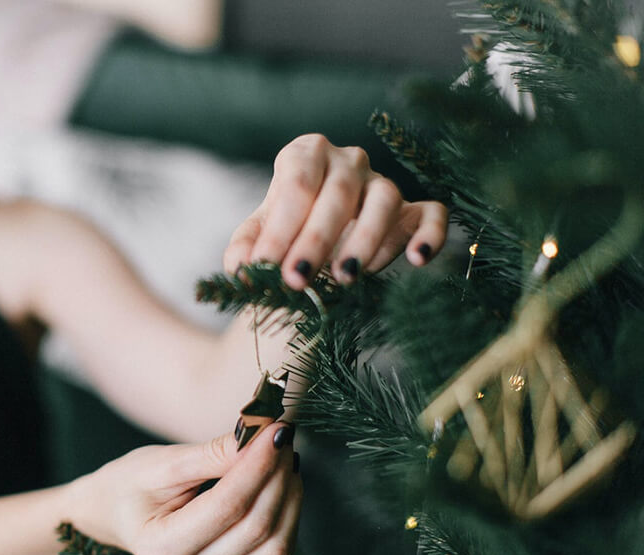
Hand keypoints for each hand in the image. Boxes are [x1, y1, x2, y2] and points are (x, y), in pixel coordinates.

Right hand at [70, 423, 301, 554]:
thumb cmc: (130, 484)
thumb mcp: (162, 463)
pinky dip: (286, 512)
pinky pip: (274, 549)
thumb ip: (212, 455)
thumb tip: (260, 438)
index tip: (274, 430)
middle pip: (256, 527)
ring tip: (284, 456)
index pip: (227, 507)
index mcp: (161, 548)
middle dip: (277, 476)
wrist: (113, 513)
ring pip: (274, 544)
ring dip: (289, 496)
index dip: (257, 466)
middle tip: (282, 436)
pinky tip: (281, 481)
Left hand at [224, 134, 448, 288]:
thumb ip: (244, 249)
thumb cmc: (284, 232)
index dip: (280, 228)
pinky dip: (430, 234)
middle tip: (298, 280)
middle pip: (338, 193)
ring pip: (385, 200)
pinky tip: (417, 259)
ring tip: (345, 277)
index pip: (296, 185)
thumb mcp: (257, 237)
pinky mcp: (413, 208)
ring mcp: (383, 183)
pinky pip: (432, 213)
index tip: (265, 267)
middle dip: (316, 240)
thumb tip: (242, 268)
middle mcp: (348, 161)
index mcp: (305, 155)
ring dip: (366, 240)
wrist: (314, 241)